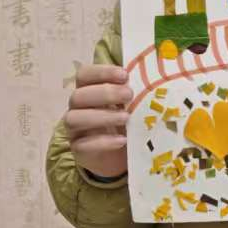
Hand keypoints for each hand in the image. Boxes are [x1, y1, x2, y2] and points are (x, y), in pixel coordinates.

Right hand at [66, 64, 132, 179]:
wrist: (122, 155)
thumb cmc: (126, 122)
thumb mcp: (131, 105)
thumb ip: (133, 91)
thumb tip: (152, 78)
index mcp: (88, 90)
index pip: (84, 75)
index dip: (101, 72)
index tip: (124, 75)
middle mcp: (77, 108)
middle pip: (78, 96)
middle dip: (104, 93)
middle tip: (129, 94)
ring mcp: (75, 129)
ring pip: (74, 119)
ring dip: (102, 116)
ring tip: (126, 118)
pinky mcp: (78, 150)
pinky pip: (83, 145)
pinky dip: (103, 142)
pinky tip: (122, 140)